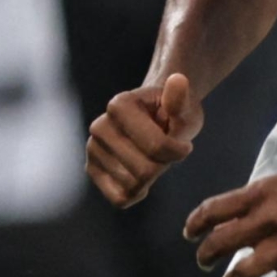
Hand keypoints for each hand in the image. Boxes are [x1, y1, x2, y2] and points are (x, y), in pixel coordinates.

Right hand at [86, 73, 203, 207]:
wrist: (156, 118)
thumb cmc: (173, 113)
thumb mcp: (185, 107)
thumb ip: (180, 100)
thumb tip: (178, 79)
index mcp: (119, 105)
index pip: (157, 147)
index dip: (179, 151)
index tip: (184, 143)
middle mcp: (99, 126)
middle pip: (145, 170)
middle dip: (164, 166)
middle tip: (167, 152)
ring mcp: (92, 149)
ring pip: (133, 186)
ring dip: (152, 178)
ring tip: (153, 157)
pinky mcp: (91, 169)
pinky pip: (120, 198)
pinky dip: (137, 192)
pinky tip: (142, 176)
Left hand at [184, 170, 276, 276]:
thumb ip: (258, 201)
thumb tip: (234, 218)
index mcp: (261, 195)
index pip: (213, 210)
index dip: (195, 225)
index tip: (190, 234)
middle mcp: (267, 221)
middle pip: (218, 244)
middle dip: (205, 256)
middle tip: (204, 261)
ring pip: (241, 274)